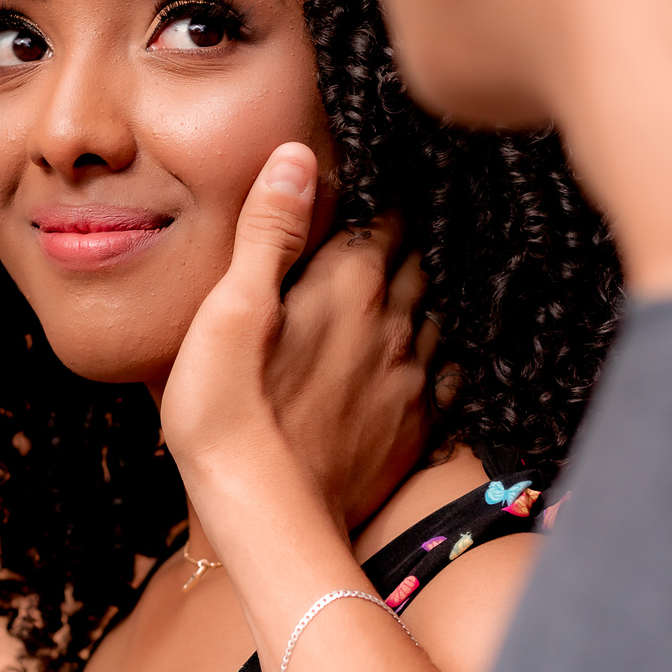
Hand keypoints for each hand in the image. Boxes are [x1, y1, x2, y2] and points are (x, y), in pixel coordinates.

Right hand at [162, 143, 436, 531]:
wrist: (267, 516)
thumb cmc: (227, 411)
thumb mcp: (227, 309)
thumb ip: (267, 229)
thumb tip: (298, 154)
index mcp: (348, 285)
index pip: (382, 220)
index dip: (378, 201)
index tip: (374, 188)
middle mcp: (392, 323)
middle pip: (414, 263)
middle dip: (401, 245)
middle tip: (384, 232)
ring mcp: (410, 379)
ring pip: (431, 316)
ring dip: (418, 298)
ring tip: (400, 287)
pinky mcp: (413, 428)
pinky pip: (444, 375)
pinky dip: (435, 356)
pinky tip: (419, 357)